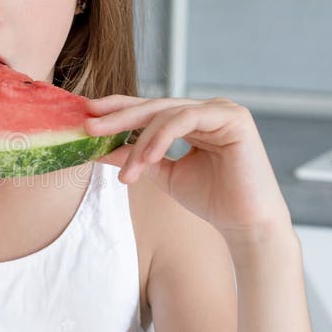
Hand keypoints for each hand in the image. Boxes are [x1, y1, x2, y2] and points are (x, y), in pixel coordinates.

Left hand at [83, 95, 291, 244]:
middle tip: (89, 126)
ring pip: (166, 114)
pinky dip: (162, 138)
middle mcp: (207, 110)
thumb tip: (98, 148)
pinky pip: (186, 119)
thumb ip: (134, 157)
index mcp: (193, 120)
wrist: (245, 225)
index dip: (117, 110)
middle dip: (118, 117)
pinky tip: (147, 158)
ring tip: (126, 172)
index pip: (149, 109)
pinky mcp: (233, 117)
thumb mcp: (161, 174)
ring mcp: (221, 110)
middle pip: (153, 106)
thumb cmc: (210, 200)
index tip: (86, 116)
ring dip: (140, 143)